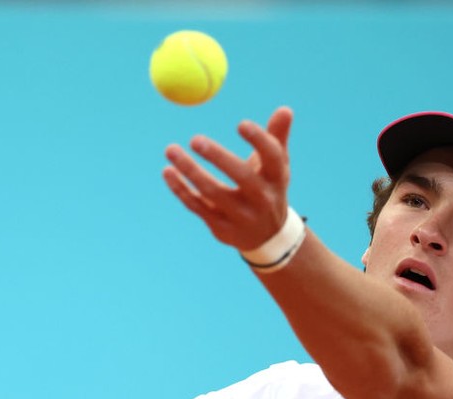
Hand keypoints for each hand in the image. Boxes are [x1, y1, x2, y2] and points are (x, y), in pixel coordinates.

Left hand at [162, 106, 293, 250]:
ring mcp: (241, 216)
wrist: (266, 235)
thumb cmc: (268, 187)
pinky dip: (180, 189)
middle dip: (218, 157)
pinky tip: (168, 171)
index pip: (272, 157)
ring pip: (212, 192)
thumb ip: (276, 136)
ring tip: (171, 149)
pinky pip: (197, 206)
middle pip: (242, 176)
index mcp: (277, 178)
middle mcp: (262, 198)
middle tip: (195, 139)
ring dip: (190, 170)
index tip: (241, 124)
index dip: (259, 140)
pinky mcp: (221, 227)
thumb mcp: (276, 164)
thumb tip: (285, 109)